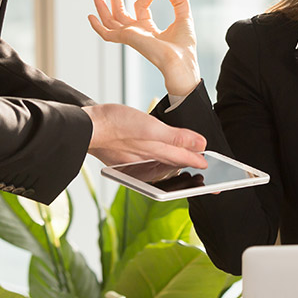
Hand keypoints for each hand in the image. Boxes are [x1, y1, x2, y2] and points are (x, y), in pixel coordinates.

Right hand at [82, 103, 207, 167]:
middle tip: (202, 171)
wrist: (84, 127)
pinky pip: (146, 161)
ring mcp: (135, 161)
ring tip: (185, 165)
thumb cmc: (115, 125)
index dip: (199, 161)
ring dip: (173, 164)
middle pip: (174, 165)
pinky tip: (156, 158)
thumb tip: (201, 145)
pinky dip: (156, 160)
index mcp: (156, 155)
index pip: (185, 160)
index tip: (212, 168)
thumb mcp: (151, 128)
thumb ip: (176, 138)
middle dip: (188, 167)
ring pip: (160, 163)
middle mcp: (147, 162)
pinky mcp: (124, 157)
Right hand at [88, 0, 199, 96]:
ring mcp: (130, 35)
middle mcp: (136, 32)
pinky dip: (98, 27)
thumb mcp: (184, 16)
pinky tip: (90, 16)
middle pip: (120, 11)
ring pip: (110, 20)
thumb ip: (179, 0)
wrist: (181, 61)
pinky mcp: (127, 38)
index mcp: (147, 28)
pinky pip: (107, 34)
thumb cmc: (184, 46)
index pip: (141, 4)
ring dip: (102, 6)